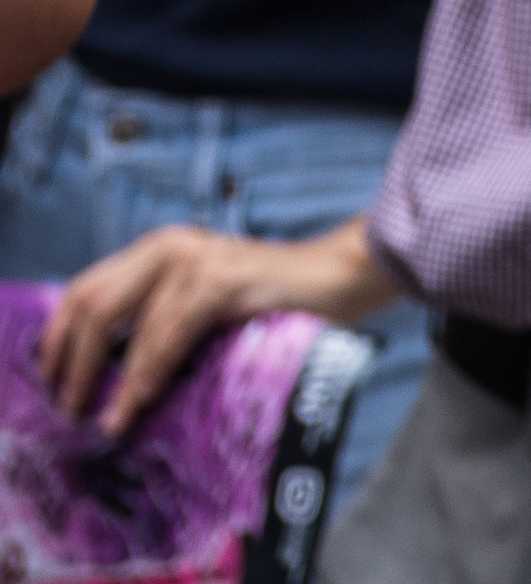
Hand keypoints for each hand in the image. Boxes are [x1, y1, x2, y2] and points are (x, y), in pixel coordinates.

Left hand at [33, 218, 392, 437]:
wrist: (342, 278)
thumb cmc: (274, 302)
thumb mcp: (202, 303)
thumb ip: (159, 318)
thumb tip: (105, 371)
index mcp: (160, 249)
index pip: (84, 289)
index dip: (58, 338)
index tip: (51, 382)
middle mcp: (170, 246)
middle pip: (90, 302)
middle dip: (69, 361)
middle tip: (68, 406)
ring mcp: (196, 259)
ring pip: (119, 321)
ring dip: (101, 380)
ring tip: (102, 419)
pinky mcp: (221, 282)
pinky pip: (164, 338)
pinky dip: (144, 378)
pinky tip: (136, 406)